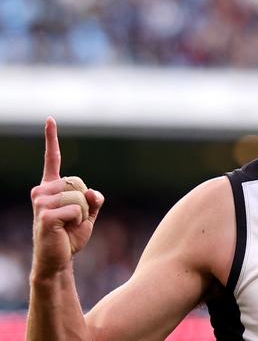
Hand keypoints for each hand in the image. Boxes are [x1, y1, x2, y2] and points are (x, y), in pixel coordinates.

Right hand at [30, 117, 104, 277]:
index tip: (50, 119)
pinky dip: (79, 221)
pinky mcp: (45, 215)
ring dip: (82, 214)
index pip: (53, 160)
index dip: (52, 139)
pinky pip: (77, 210)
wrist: (58, 259)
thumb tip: (92, 193)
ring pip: (79, 198)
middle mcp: (42, 191)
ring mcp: (41, 203)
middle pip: (79, 184)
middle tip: (73, 220)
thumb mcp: (89, 215)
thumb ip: (94, 200)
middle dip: (85, 203)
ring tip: (68, 226)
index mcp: (51, 187)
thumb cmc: (70, 236)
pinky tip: (66, 230)